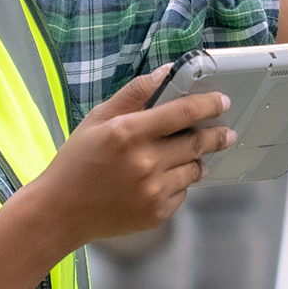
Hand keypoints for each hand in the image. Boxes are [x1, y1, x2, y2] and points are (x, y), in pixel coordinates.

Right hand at [20, 67, 235, 248]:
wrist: (61, 211)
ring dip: (197, 160)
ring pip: (194, 170)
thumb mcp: (98, 118)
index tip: (222, 102)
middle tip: (226, 133)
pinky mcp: (156, 214)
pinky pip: (183, 193)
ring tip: (191, 156)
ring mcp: (152, 192)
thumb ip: (135, 94)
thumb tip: (167, 73)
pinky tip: (163, 180)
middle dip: (216, 136)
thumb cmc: (78, 160)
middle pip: (197, 143)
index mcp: (128, 133)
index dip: (207, 105)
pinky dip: (179, 184)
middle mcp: (145, 163)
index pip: (182, 113)